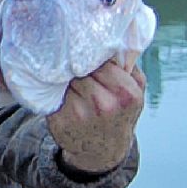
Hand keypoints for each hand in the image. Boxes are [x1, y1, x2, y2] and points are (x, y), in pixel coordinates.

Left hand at [47, 56, 145, 173]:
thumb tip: (112, 37)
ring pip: (65, 76)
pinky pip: (51, 90)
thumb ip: (127, 64)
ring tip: (66, 75)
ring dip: (63, 73)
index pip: (102, 59)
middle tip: (72, 61)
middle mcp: (104, 104)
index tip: (85, 52)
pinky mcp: (59, 119)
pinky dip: (52, 85)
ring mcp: (80, 113)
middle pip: (81, 66)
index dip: (92, 55)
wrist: (102, 150)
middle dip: (76, 63)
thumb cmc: (119, 113)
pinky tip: (58, 87)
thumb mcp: (134, 91)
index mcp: (127, 93)